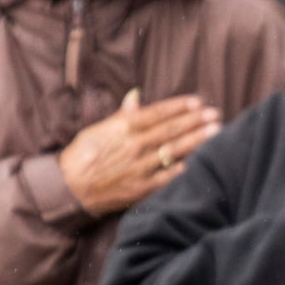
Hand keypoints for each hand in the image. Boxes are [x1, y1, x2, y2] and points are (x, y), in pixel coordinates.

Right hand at [59, 93, 219, 218]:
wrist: (69, 189)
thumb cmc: (82, 155)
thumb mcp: (97, 129)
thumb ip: (121, 115)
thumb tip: (136, 96)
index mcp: (123, 128)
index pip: (158, 114)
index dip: (179, 107)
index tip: (198, 102)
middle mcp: (134, 146)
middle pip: (170, 131)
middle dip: (195, 121)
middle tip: (215, 114)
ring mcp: (139, 168)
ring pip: (173, 152)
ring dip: (196, 141)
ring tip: (215, 132)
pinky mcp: (140, 189)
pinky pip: (166, 178)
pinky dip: (181, 170)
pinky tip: (197, 162)